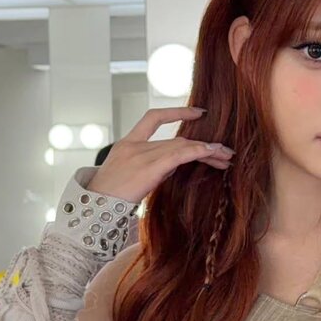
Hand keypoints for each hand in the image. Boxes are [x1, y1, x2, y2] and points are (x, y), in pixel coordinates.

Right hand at [87, 107, 233, 204]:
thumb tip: (172, 167)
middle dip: (202, 145)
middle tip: (224, 152)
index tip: (198, 112)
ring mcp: (142, 154)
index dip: (176, 112)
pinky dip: (199, 151)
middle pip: (176, 140)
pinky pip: (180, 154)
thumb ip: (150, 167)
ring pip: (182, 146)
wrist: (93, 208)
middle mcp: (134, 144)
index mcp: (126, 144)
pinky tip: (213, 152)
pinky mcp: (150, 166)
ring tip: (226, 157)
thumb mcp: (127, 178)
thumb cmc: (106, 200)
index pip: (153, 118)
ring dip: (207, 151)